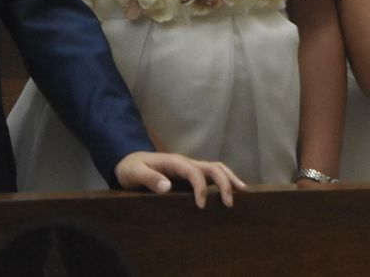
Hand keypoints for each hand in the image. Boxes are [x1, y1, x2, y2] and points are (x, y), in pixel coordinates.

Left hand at [115, 152, 244, 208]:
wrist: (127, 163)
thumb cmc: (130, 169)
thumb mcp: (133, 173)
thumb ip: (148, 178)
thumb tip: (166, 187)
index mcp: (174, 162)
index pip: (194, 172)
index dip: (200, 188)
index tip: (201, 206)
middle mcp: (185, 163)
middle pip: (212, 167)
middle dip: (224, 182)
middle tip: (230, 203)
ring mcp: (189, 168)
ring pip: (216, 168)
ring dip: (229, 179)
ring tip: (242, 193)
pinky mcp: (189, 175)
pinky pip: (210, 175)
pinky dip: (224, 181)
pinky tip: (231, 193)